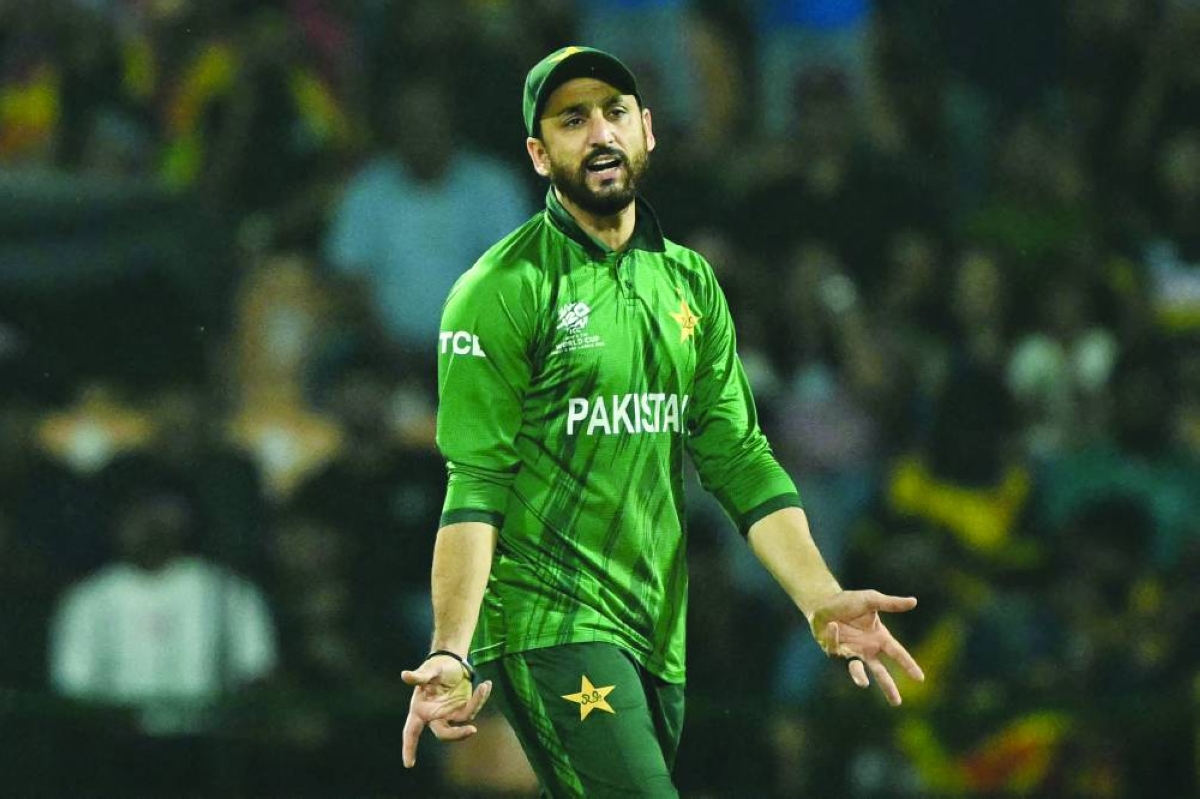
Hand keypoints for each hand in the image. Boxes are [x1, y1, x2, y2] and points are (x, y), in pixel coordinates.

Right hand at [401, 654, 492, 767]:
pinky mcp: (463, 707)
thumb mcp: (428, 670)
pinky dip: (481, 698)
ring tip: (484, 686)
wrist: (452, 662)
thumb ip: (419, 676)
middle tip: (472, 730)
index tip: (409, 764)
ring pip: (464, 720)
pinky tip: (486, 685)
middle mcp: (435, 715)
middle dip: (457, 735)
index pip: (411, 731)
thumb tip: (404, 675)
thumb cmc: (436, 667)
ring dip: (476, 704)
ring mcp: (450, 713)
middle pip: (443, 734)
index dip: (409, 747)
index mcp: (420, 710)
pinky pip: (473, 708)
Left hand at [807, 590, 924, 705]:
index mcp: (879, 638)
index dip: (908, 665)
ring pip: (857, 670)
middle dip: (888, 687)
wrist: (823, 602)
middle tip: (897, 703)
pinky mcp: (833, 651)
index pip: (897, 653)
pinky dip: (834, 638)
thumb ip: (891, 604)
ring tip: (864, 683)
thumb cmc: (849, 601)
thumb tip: (914, 601)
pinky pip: (835, 648)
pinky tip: (833, 625)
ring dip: (860, 677)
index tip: (920, 679)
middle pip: (880, 672)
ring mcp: (850, 652)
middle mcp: (866, 648)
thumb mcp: (871, 599)